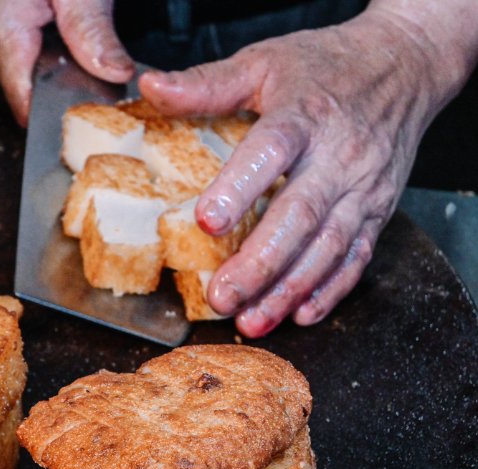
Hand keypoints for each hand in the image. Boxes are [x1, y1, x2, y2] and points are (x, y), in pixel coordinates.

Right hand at [0, 0, 133, 124]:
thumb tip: (116, 74)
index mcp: (2, 35)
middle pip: (31, 93)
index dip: (62, 113)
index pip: (27, 105)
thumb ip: (92, 30)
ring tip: (76, 35)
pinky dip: (45, 52)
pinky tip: (59, 32)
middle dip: (66, 81)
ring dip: (57, 64)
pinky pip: (20, 60)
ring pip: (28, 77)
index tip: (95, 112)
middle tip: (96, 55)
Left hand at [139, 4, 477, 336]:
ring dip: (288, 289)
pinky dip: (330, 291)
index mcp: (304, 116)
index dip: (240, 188)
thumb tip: (149, 85)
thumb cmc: (325, 67)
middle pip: (300, 216)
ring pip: (328, 248)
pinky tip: (300, 314)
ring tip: (251, 320)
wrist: (404, 64)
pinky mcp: (378, 212)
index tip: (207, 221)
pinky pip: (357, 258)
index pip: (272, 152)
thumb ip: (206, 84)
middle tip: (222, 296)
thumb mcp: (262, 62)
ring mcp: (362, 189)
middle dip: (260, 263)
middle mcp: (338, 157)